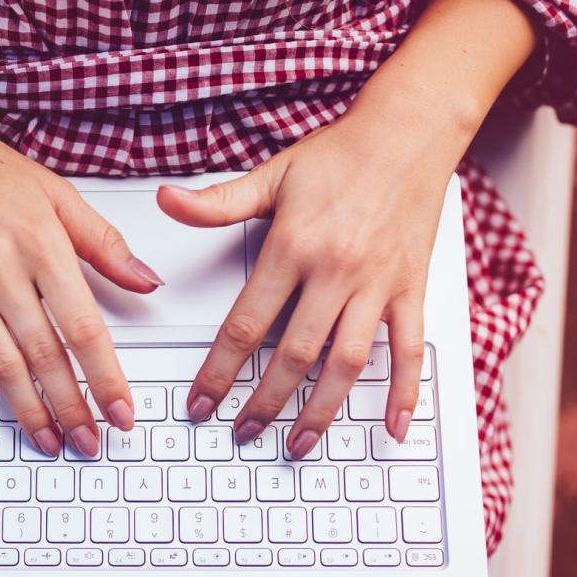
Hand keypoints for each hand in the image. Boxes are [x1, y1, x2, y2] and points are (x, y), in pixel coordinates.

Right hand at [0, 124, 162, 456]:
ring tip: (48, 442)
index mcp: (41, 246)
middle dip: (72, 408)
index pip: (83, 327)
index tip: (122, 412)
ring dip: (27, 410)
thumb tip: (146, 281)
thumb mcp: (58, 195)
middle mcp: (0, 271)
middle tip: (91, 443)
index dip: (106, 377)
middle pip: (44, 356)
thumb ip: (104, 243)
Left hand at [157, 112, 450, 458]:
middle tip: (242, 432)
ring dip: (320, 411)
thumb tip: (166, 200)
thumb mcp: (272, 174)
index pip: (247, 324)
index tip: (202, 402)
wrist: (408, 133)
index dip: (220, 370)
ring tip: (296, 443)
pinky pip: (410, 349)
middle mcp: (336, 272)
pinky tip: (392, 426)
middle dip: (264, 403)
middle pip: (293, 355)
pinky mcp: (410, 290)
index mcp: (293, 247)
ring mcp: (376, 285)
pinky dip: (403, 392)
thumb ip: (217, 202)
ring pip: (346, 363)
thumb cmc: (340, 154)